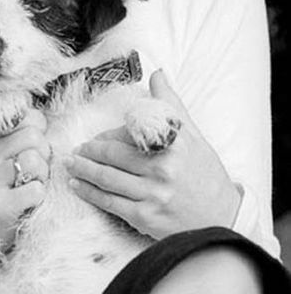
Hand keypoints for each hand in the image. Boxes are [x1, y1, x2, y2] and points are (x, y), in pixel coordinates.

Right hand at [0, 108, 50, 241]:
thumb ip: (13, 133)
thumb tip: (43, 120)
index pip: (25, 117)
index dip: (38, 130)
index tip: (31, 144)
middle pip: (33, 136)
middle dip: (43, 152)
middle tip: (34, 167)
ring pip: (36, 161)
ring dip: (42, 174)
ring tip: (29, 182)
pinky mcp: (1, 206)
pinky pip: (37, 190)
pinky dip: (38, 195)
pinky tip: (26, 199)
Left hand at [65, 71, 241, 238]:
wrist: (222, 219)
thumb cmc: (206, 175)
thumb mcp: (193, 137)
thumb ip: (171, 105)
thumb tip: (157, 74)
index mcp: (173, 145)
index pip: (130, 133)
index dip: (107, 136)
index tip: (94, 138)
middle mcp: (163, 169)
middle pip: (114, 156)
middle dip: (89, 152)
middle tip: (76, 149)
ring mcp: (153, 194)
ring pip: (107, 178)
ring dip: (83, 170)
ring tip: (70, 163)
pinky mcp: (145, 217)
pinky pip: (110, 202)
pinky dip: (90, 193)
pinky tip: (78, 185)